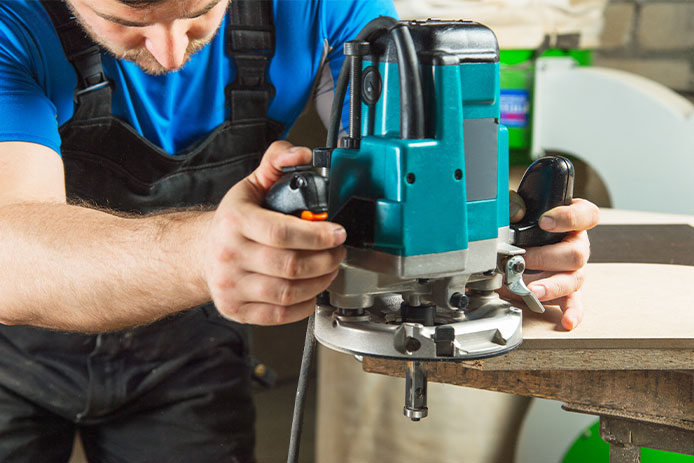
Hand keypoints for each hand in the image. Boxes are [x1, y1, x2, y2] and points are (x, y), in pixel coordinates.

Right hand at [203, 141, 345, 324]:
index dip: (316, 235)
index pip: (281, 233)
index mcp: (234, 221)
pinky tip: (311, 291)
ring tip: (329, 269)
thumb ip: (277, 162)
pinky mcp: (235, 309)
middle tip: (338, 252)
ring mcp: (230, 285)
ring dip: (319, 282)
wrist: (202, 253)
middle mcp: (229, 255)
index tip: (338, 233)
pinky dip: (303, 305)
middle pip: (290, 266)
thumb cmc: (232, 221)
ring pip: (287, 292)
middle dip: (326, 260)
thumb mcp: (251, 185)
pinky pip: (278, 315)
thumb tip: (301, 153)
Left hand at [504, 192, 599, 330]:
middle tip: (522, 258)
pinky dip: (571, 313)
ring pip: (574, 279)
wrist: (520, 243)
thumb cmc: (528, 223)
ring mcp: (574, 270)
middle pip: (576, 253)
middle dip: (546, 257)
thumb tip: (515, 211)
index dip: (568, 218)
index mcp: (574, 221)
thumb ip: (517, 206)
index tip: (545, 221)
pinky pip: (574, 302)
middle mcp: (578, 246)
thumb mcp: (522, 210)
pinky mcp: (567, 290)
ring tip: (533, 290)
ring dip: (552, 286)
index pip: (585, 215)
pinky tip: (566, 321)